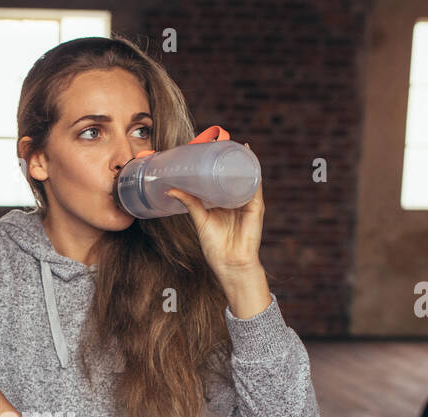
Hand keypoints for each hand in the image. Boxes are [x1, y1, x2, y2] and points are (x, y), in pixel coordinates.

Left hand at [166, 142, 264, 277]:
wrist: (230, 264)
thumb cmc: (216, 247)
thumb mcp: (200, 220)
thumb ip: (190, 203)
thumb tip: (171, 189)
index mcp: (224, 202)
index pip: (223, 178)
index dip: (218, 164)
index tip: (210, 148)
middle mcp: (237, 200)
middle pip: (235, 175)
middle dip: (231, 158)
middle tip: (223, 140)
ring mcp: (248, 202)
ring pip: (247, 177)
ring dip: (244, 160)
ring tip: (236, 144)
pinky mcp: (256, 207)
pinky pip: (256, 185)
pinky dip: (253, 172)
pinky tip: (249, 159)